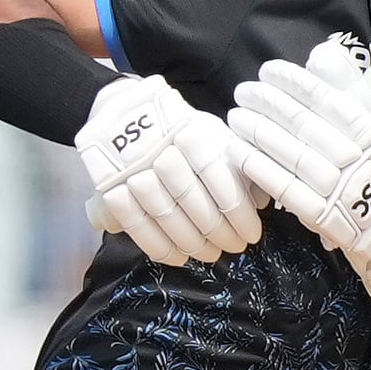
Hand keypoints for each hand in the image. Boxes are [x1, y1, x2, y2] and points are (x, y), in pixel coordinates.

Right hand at [76, 75, 263, 265]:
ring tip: (211, 254)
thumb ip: (237, 163)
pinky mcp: (108, 185)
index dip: (237, 210)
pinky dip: (158, 245)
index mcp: (188, 132)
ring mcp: (129, 168)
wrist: (126, 111)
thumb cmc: (182, 129)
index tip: (252, 233)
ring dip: (191, 241)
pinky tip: (179, 257)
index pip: (218, 176)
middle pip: (190, 198)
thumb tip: (262, 200)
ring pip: (163, 212)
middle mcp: (157, 148)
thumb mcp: (214, 134)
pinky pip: (133, 222)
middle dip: (217, 230)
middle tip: (235, 247)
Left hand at [227, 53, 370, 296]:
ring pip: (292, 154)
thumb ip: (349, 107)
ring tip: (236, 115)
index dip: (295, 83)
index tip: (268, 71)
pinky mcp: (322, 216)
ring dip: (258, 131)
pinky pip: (285, 187)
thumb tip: (318, 65)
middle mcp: (358, 160)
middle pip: (305, 124)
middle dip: (269, 103)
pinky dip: (259, 167)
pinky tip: (237, 150)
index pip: (328, 101)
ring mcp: (340, 189)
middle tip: (243, 91)